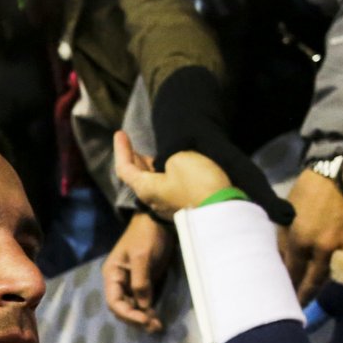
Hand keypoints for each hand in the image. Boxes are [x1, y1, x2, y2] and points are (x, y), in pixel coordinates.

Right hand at [102, 212, 173, 332]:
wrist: (158, 220)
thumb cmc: (147, 236)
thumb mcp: (142, 257)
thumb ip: (141, 282)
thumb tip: (143, 306)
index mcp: (112, 274)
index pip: (114, 302)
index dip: (128, 314)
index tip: (145, 320)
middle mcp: (119, 282)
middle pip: (122, 308)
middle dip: (136, 319)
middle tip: (154, 326)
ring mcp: (131, 283)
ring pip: (133, 308)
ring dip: (143, 318)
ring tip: (157, 325)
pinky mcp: (144, 283)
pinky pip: (142, 302)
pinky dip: (148, 312)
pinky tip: (157, 318)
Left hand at [114, 131, 230, 217]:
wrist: (223, 210)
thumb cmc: (196, 183)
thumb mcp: (178, 159)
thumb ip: (167, 158)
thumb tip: (171, 165)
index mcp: (145, 188)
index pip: (124, 168)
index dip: (121, 149)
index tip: (119, 133)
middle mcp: (153, 200)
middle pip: (138, 177)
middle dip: (134, 158)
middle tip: (130, 143)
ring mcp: (168, 206)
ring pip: (153, 182)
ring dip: (150, 166)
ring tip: (151, 153)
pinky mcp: (184, 206)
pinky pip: (168, 186)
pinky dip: (164, 173)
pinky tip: (171, 166)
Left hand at [279, 169, 342, 304]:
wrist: (342, 170)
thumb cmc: (310, 189)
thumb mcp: (287, 213)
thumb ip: (283, 240)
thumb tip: (279, 262)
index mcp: (300, 239)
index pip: (292, 273)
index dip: (288, 287)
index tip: (282, 298)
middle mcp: (322, 248)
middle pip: (313, 282)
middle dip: (304, 296)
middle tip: (297, 308)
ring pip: (330, 275)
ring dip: (319, 287)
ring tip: (311, 297)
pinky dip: (336, 273)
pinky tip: (329, 279)